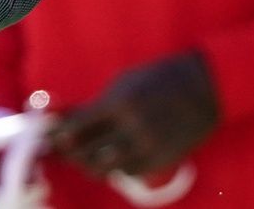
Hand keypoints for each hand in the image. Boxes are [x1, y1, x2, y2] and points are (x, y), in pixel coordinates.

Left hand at [50, 52, 218, 178]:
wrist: (203, 88)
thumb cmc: (156, 79)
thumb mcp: (122, 84)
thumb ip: (94, 105)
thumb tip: (62, 118)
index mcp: (118, 104)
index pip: (76, 129)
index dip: (58, 136)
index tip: (50, 137)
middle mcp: (132, 129)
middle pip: (88, 155)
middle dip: (70, 154)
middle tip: (63, 149)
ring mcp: (149, 148)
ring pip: (107, 170)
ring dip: (92, 164)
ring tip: (86, 155)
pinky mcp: (162, 161)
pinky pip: (129, 173)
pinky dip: (117, 168)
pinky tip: (113, 157)